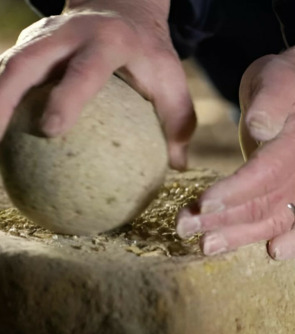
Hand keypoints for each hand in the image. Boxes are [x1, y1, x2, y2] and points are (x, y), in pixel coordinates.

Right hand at [0, 0, 195, 169]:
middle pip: (25, 62)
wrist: (123, 9)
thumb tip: (178, 167)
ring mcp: (44, 36)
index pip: (84, 70)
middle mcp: (68, 34)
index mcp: (107, 42)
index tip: (50, 129)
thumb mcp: (172, 79)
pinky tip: (0, 134)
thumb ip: (179, 121)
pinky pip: (9, 73)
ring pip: (7, 66)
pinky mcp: (32, 44)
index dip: (66, 97)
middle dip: (2, 98)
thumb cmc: (149, 53)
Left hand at [177, 50, 294, 258]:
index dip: (235, 191)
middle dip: (224, 218)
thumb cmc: (286, 80)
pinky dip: (286, 239)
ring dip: (239, 234)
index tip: (203, 203)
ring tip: (206, 245)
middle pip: (265, 202)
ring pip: (275, 217)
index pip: (266, 172)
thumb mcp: (277, 79)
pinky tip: (272, 253)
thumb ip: (272, 100)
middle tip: (186, 227)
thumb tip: (260, 126)